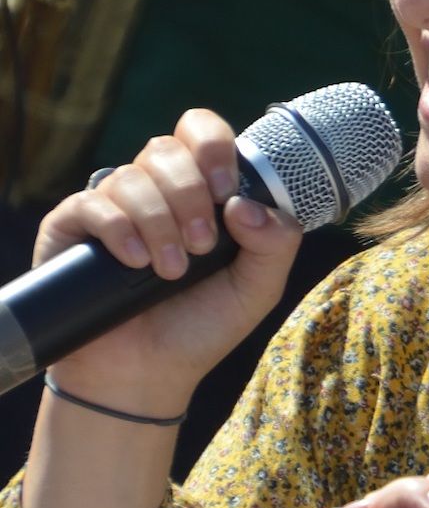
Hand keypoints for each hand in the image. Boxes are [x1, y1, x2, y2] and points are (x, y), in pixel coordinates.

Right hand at [32, 109, 301, 413]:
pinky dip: (119, 230)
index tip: (226, 192)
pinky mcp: (73, 226)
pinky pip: (92, 202)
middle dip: (190, 196)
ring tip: (170, 272)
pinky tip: (133, 260)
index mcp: (200, 192)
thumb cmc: (201, 327)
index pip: (201, 132)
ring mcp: (113, 205)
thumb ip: (275, 244)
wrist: (146, 375)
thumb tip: (245, 204)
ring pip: (132, 176)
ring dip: (160, 223)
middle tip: (202, 246)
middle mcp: (155, 189)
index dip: (214, 148)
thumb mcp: (257, 289)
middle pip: (167, 150)